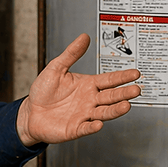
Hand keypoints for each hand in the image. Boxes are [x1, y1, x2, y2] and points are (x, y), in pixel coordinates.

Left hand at [16, 33, 140, 146]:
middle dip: (124, 93)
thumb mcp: (56, 68)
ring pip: (104, 112)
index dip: (122, 77)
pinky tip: (99, 124)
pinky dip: (93, 127)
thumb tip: (84, 37)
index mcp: (89, 85)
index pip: (109, 80)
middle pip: (111, 96)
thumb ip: (71, 53)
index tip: (135, 73)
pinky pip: (86, 128)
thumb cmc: (44, 91)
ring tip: (126, 106)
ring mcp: (85, 115)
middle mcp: (90, 100)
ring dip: (115, 110)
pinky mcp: (76, 128)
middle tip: (136, 90)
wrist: (31, 112)